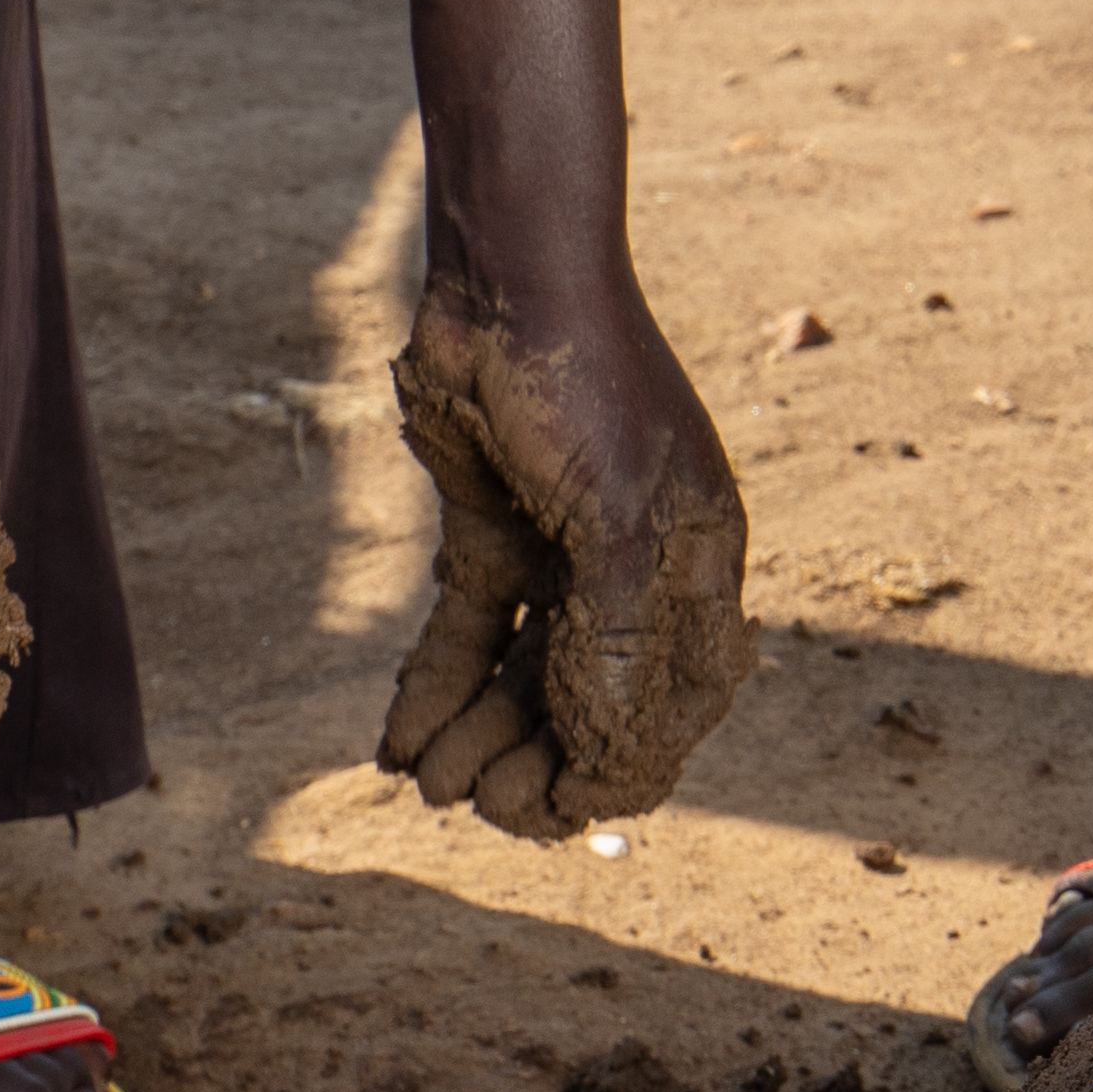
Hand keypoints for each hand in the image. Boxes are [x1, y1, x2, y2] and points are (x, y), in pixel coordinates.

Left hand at [379, 269, 752, 836]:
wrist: (505, 282)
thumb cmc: (584, 385)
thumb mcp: (614, 520)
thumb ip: (618, 639)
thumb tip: (611, 751)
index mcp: (694, 569)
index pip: (674, 704)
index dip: (624, 767)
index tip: (559, 809)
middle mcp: (635, 572)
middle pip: (592, 702)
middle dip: (537, 760)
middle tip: (477, 800)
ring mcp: (561, 554)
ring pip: (525, 676)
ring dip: (480, 733)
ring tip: (424, 778)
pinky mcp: (492, 535)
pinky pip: (471, 634)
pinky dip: (437, 688)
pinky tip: (397, 744)